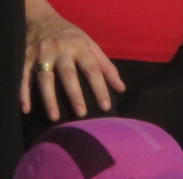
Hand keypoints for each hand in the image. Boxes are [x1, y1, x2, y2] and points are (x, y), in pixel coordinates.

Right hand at [22, 4, 124, 119]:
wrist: (42, 18)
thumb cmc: (72, 38)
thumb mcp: (92, 46)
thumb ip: (106, 67)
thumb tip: (121, 89)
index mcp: (79, 48)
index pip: (92, 69)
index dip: (99, 88)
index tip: (105, 106)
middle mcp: (60, 50)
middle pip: (67, 74)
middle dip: (74, 94)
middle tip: (81, 113)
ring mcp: (41, 53)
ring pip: (45, 77)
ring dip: (48, 97)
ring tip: (54, 117)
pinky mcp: (25, 56)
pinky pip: (23, 75)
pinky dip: (23, 92)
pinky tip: (26, 108)